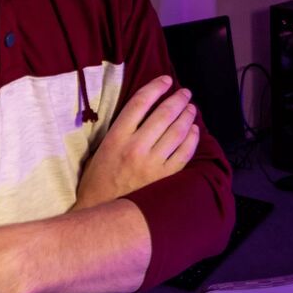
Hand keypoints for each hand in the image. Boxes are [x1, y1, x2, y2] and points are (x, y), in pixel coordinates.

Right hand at [75, 74, 199, 210]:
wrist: (102, 213)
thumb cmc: (99, 180)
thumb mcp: (101, 148)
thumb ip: (121, 129)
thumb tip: (143, 110)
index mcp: (117, 137)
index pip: (140, 102)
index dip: (156, 87)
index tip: (165, 80)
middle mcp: (136, 147)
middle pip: (164, 114)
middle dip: (178, 99)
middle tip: (185, 93)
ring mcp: (152, 163)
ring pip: (178, 131)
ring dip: (188, 116)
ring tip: (191, 109)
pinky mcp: (165, 178)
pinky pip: (185, 153)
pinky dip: (192, 138)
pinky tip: (194, 131)